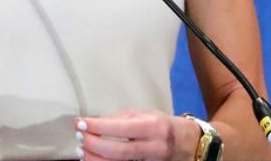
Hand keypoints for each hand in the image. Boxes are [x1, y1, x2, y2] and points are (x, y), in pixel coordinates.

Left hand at [75, 109, 198, 160]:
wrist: (191, 145)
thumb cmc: (165, 126)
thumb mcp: (146, 115)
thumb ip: (121, 119)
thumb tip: (94, 123)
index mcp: (154, 128)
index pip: (120, 129)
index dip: (96, 127)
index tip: (80, 123)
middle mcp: (154, 148)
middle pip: (117, 152)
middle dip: (92, 145)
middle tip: (79, 137)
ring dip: (95, 160)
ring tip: (82, 151)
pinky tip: (95, 160)